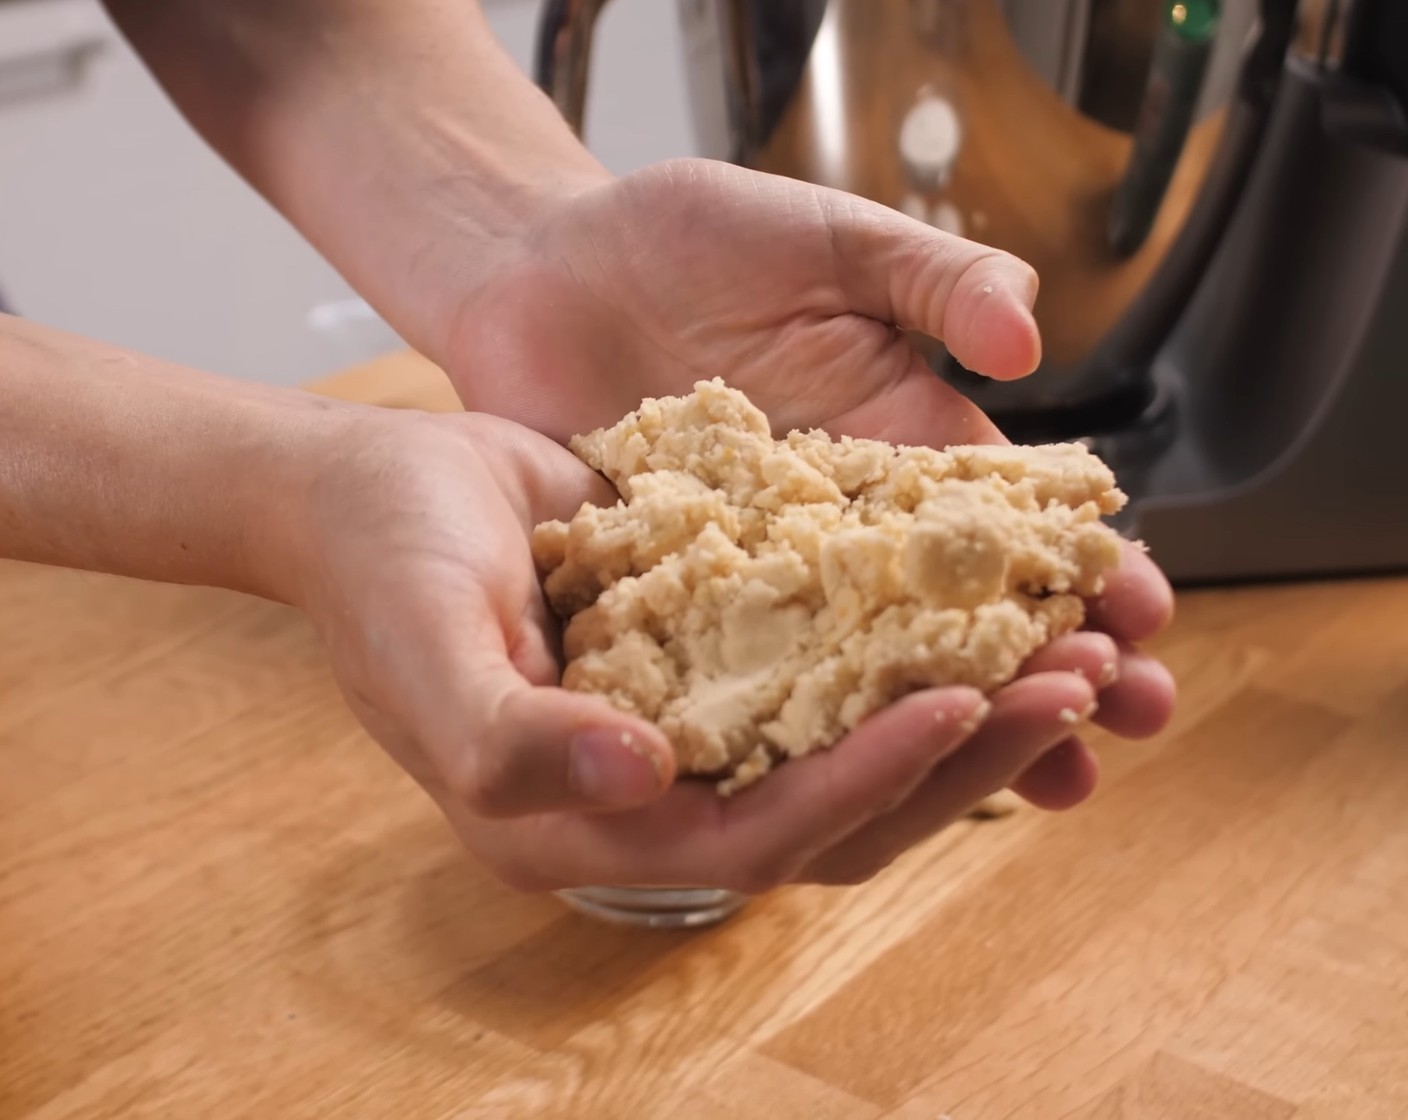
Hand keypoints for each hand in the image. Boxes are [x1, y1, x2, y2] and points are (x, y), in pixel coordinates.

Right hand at [291, 409, 1160, 891]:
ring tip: (1076, 649)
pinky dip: (921, 642)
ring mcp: (702, 724)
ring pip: (862, 744)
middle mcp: (660, 791)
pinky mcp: (728, 655)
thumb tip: (647, 775)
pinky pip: (842, 666)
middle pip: (842, 808)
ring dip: (975, 706)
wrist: (378, 486)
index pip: (756, 836)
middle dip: (967, 754)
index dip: (864, 784)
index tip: (960, 704)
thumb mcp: (424, 653)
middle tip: (1077, 681)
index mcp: (590, 822)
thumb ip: (512, 742)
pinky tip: (998, 601)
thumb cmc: (381, 569)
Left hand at [437, 158, 1175, 826]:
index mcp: (899, 439)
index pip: (1012, 517)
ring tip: (1041, 775)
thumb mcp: (827, 238)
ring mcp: (765, 572)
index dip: (1084, 563)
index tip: (1147, 614)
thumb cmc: (690, 238)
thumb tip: (1028, 340)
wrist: (547, 268)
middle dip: (1052, 662)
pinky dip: (800, 724)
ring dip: (954, 718)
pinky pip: (746, 672)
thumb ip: (929, 279)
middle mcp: (845, 525)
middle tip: (1132, 716)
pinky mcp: (678, 598)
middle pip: (966, 611)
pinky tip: (856, 775)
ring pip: (871, 664)